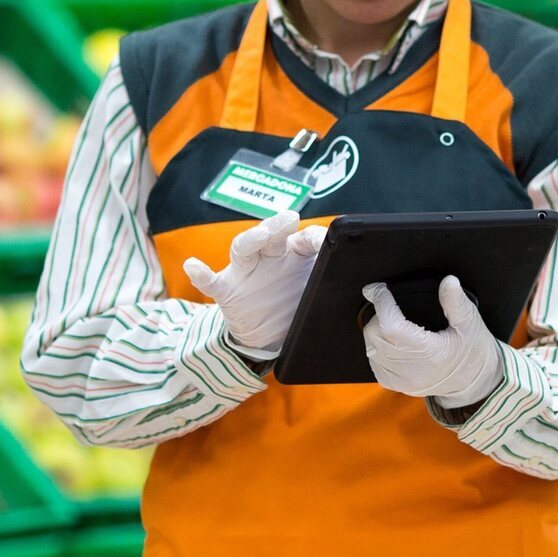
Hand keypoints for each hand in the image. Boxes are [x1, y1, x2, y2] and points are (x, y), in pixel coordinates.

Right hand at [184, 210, 325, 356]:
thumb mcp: (317, 294)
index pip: (304, 239)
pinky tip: (193, 266)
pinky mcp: (227, 290)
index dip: (315, 239)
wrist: (268, 337)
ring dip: (252, 238)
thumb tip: (364, 282)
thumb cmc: (296, 306)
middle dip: (279, 225)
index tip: (327, 241)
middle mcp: (270, 257)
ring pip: (244, 249)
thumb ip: (333, 284)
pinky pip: (211, 281)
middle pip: (273, 234)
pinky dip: (201, 274)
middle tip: (290, 219)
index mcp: (294, 255)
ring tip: (260, 233)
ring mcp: (246, 272)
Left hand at [361, 276, 503, 407]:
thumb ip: (456, 302)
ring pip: (370, 349)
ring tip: (393, 321)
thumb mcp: (471, 323)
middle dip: (378, 314)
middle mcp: (412, 371)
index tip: (378, 289)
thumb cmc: (473, 351)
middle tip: (392, 306)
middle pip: (375, 336)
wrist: (474, 381)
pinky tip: (392, 340)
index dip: (381, 303)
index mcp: (431, 353)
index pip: (391, 326)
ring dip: (376, 330)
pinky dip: (377, 347)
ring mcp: (401, 380)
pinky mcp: (394, 384)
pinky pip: (373, 362)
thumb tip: (448, 282)